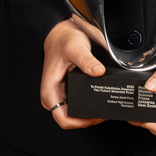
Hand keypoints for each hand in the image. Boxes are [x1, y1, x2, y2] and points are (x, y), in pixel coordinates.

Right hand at [40, 16, 106, 130]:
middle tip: (105, 112)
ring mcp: (61, 95)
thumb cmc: (63, 40)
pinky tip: (100, 99)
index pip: (64, 119)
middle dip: (88, 119)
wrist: (60, 33)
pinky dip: (89, 105)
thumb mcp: (75, 47)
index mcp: (50, 91)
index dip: (81, 122)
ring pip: (76, 114)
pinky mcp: (68, 91)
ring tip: (105, 106)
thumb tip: (98, 71)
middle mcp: (54, 97)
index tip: (96, 116)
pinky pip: (79, 105)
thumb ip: (86, 60)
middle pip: (71, 120)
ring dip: (90, 113)